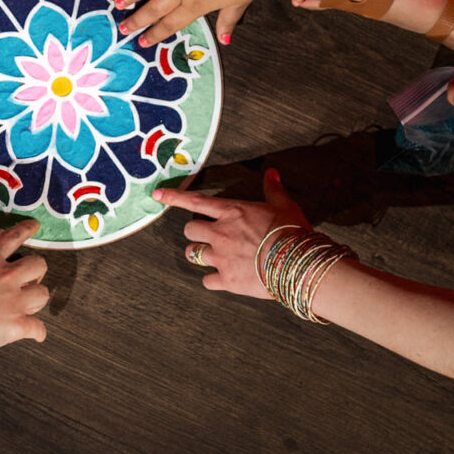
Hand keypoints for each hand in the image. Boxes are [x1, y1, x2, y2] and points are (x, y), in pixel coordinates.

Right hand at [0, 219, 49, 351]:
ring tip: (28, 306)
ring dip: (36, 300)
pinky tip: (36, 334)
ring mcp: (14, 301)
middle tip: (28, 281)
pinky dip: (37, 332)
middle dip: (36, 273)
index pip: (12, 237)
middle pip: (38, 265)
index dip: (26, 230)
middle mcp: (6, 276)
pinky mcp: (17, 326)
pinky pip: (38, 328)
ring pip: (43, 294)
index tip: (35, 226)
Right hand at [115, 0, 256, 47]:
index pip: (171, 24)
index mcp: (196, 5)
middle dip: (137, 19)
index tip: (141, 42)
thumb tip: (225, 41)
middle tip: (122, 27)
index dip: (155, 34)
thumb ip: (227, 21)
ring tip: (118, 1)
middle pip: (155, 8)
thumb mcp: (239, 4)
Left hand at [154, 168, 307, 298]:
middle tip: (207, 237)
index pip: (195, 202)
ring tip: (211, 256)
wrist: (297, 263)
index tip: (157, 195)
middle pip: (189, 230)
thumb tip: (271, 172)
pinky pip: (207, 281)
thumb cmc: (291, 231)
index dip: (173, 198)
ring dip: (198, 254)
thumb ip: (273, 189)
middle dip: (195, 233)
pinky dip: (212, 280)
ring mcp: (220, 257)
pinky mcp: (226, 279)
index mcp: (231, 212)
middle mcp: (220, 233)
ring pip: (192, 254)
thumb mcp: (284, 205)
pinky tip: (222, 279)